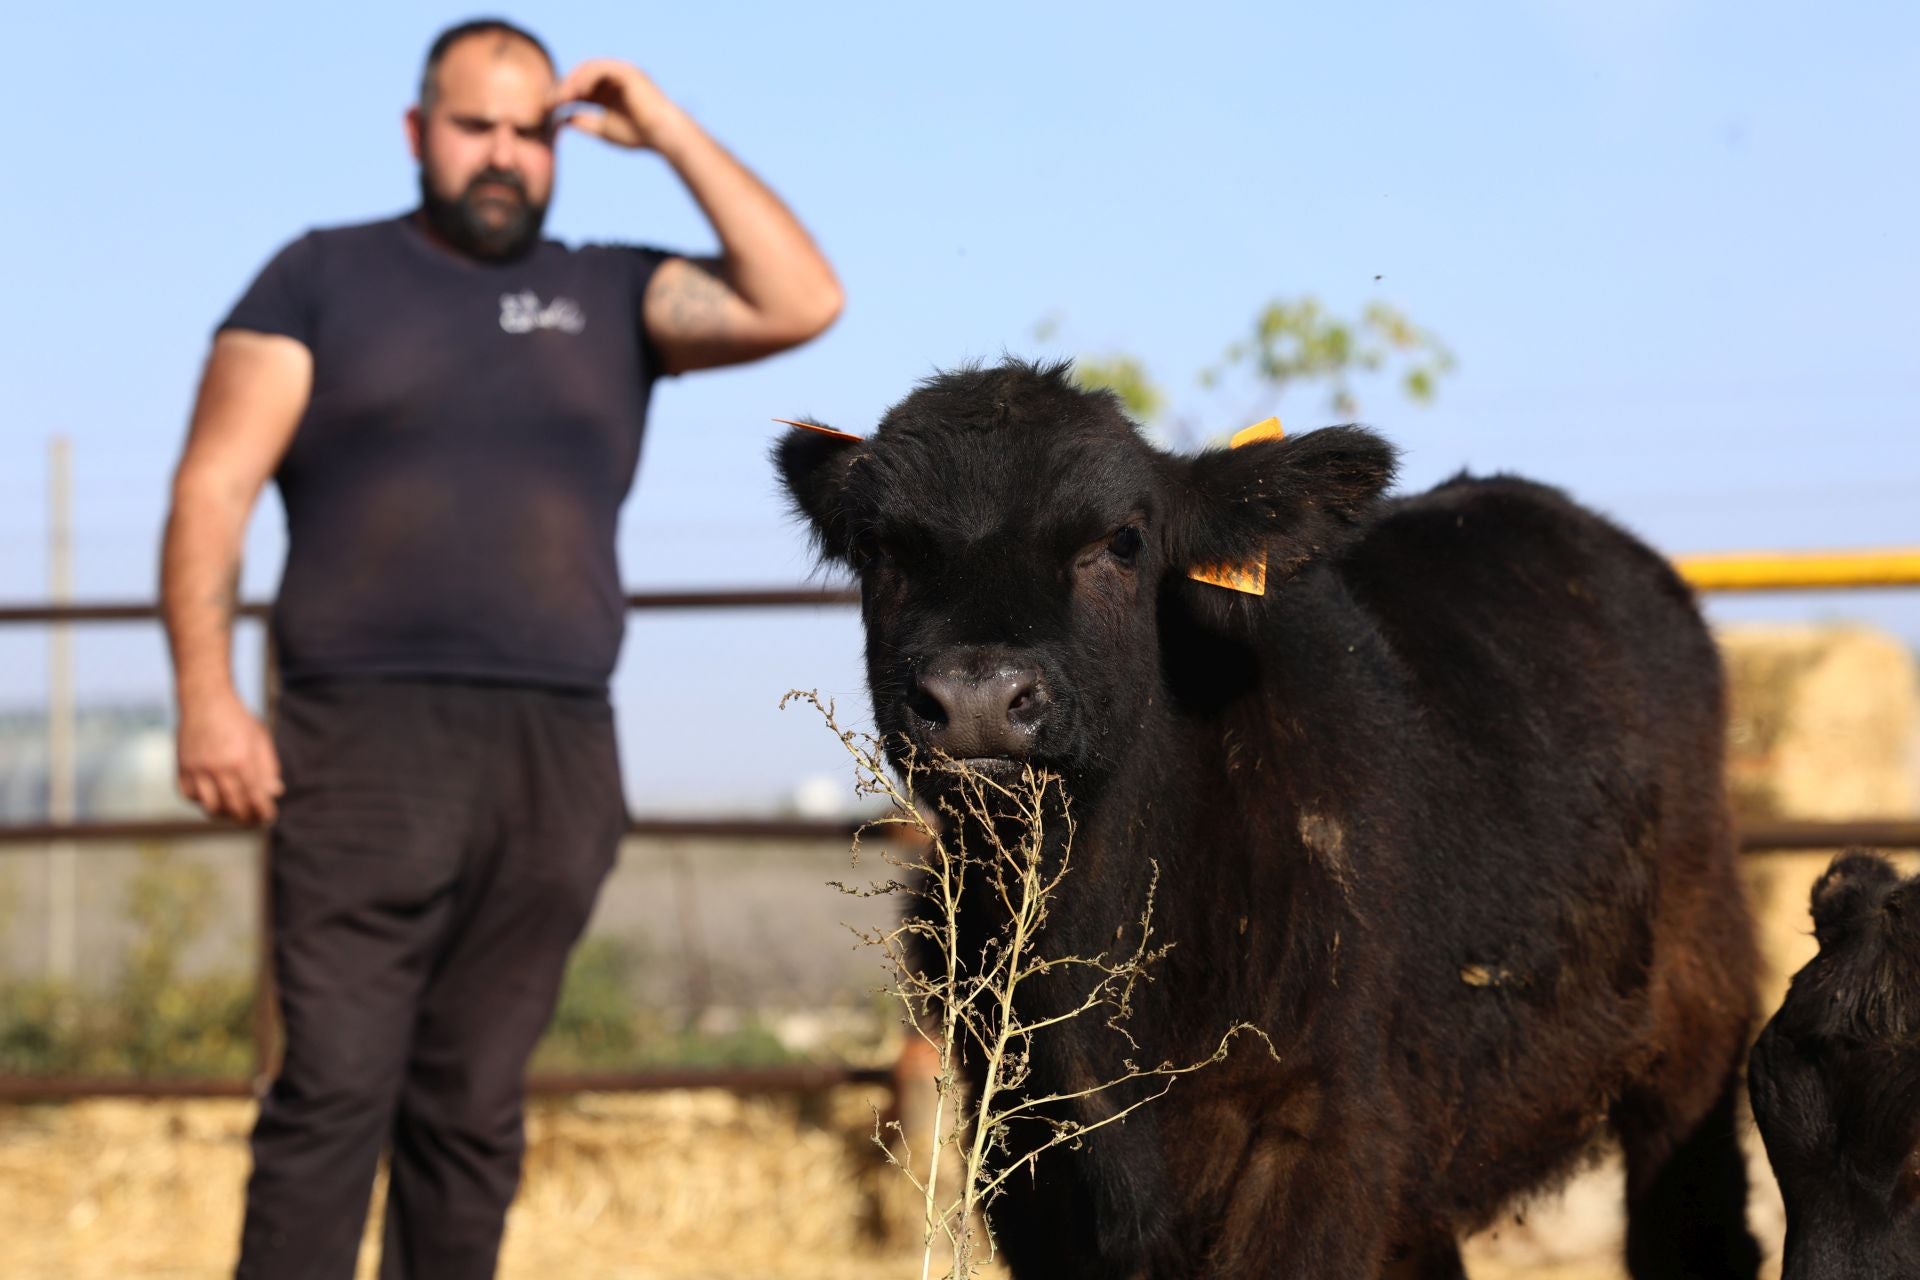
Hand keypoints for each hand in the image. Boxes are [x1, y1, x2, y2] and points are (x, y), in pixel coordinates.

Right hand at [176, 690, 282, 824]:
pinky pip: (189, 795)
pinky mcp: (182, 767)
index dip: (263, 812)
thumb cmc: (237, 719)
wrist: (205, 699)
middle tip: (253, 821)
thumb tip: (275, 792)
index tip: (268, 818)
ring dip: (224, 814)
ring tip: (234, 813)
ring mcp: (197, 769)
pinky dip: (201, 802)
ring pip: (210, 806)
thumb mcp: (260, 739)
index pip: (256, 797)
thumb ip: (268, 767)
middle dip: (246, 818)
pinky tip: (212, 799)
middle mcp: (218, 768)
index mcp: (242, 761)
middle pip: (234, 806)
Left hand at [549, 59, 691, 152]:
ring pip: (588, 69)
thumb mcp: (602, 129)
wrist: (663, 135)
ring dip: (573, 82)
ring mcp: (621, 74)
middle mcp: (614, 81)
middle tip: (550, 100)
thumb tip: (560, 119)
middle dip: (564, 87)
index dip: (562, 97)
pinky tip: (579, 92)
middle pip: (581, 76)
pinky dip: (587, 78)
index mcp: (608, 94)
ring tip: (563, 97)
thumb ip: (582, 122)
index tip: (547, 108)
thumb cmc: (638, 136)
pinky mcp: (626, 72)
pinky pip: (600, 68)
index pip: (579, 89)